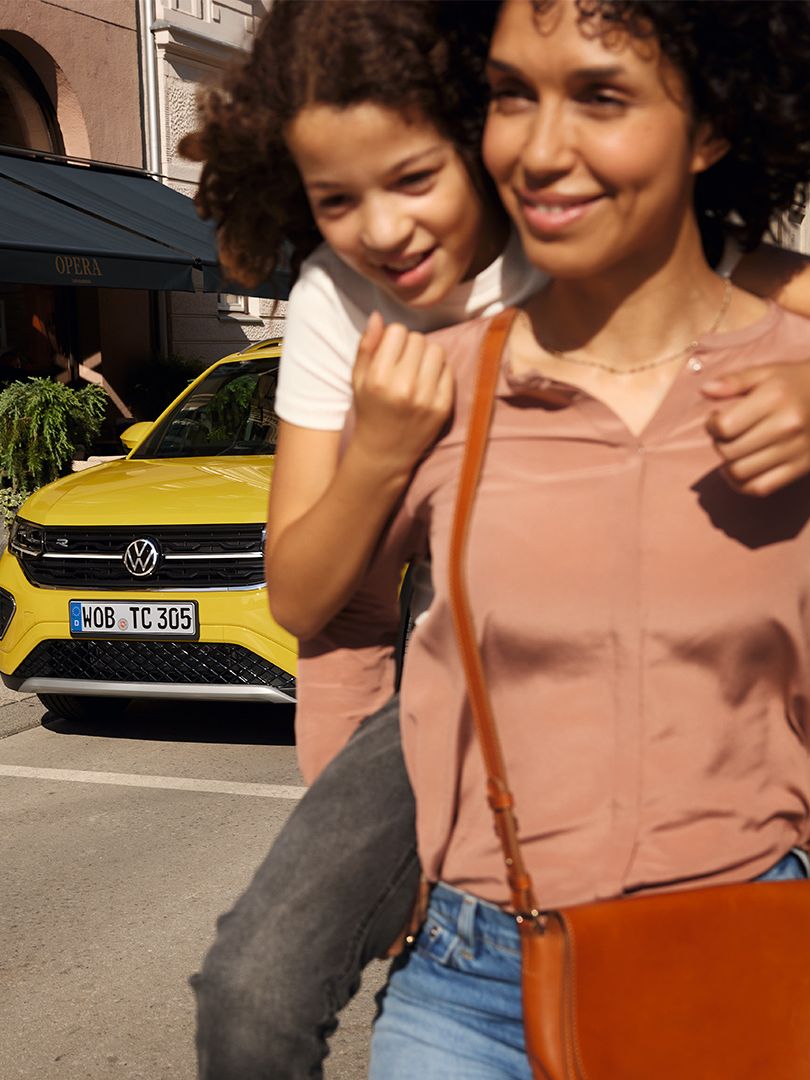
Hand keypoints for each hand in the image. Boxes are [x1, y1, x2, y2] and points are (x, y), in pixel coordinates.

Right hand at [350, 312, 453, 477]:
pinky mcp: (443, 406)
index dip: (393, 338)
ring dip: (426, 356)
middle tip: (403, 363)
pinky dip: (438, 372)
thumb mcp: (358, 380)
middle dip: (410, 346)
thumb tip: (378, 316)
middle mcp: (403, 387)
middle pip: (418, 339)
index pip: (397, 331)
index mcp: (379, 378)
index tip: (390, 352)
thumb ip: (366, 347)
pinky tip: (426, 384)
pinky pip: (447, 370)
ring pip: (436, 351)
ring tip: (416, 371)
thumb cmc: (370, 410)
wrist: (385, 452)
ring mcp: (426, 398)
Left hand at [702, 362, 809, 495]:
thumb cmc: (794, 383)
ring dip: (727, 464)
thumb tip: (705, 390)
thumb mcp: (766, 372)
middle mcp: (786, 426)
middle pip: (729, 451)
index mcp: (775, 399)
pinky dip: (742, 485)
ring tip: (733, 450)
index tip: (715, 418)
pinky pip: (760, 488)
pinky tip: (739, 469)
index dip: (711, 425)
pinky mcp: (801, 468)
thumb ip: (734, 381)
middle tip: (725, 435)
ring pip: (740, 472)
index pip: (725, 426)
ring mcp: (795, 450)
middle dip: (718, 443)